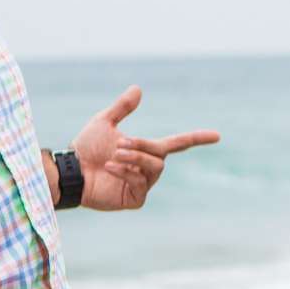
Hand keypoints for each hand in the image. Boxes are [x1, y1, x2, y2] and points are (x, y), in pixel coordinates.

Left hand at [76, 85, 220, 211]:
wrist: (72, 171)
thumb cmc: (86, 148)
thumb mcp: (104, 122)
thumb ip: (122, 108)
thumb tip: (138, 89)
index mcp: (146, 150)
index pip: (177, 144)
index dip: (197, 139)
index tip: (217, 135)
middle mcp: (148, 168)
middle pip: (161, 155)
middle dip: (142, 147)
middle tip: (120, 143)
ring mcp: (143, 185)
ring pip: (154, 169)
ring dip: (134, 159)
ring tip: (114, 155)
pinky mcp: (134, 199)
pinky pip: (141, 183)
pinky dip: (126, 173)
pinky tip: (110, 167)